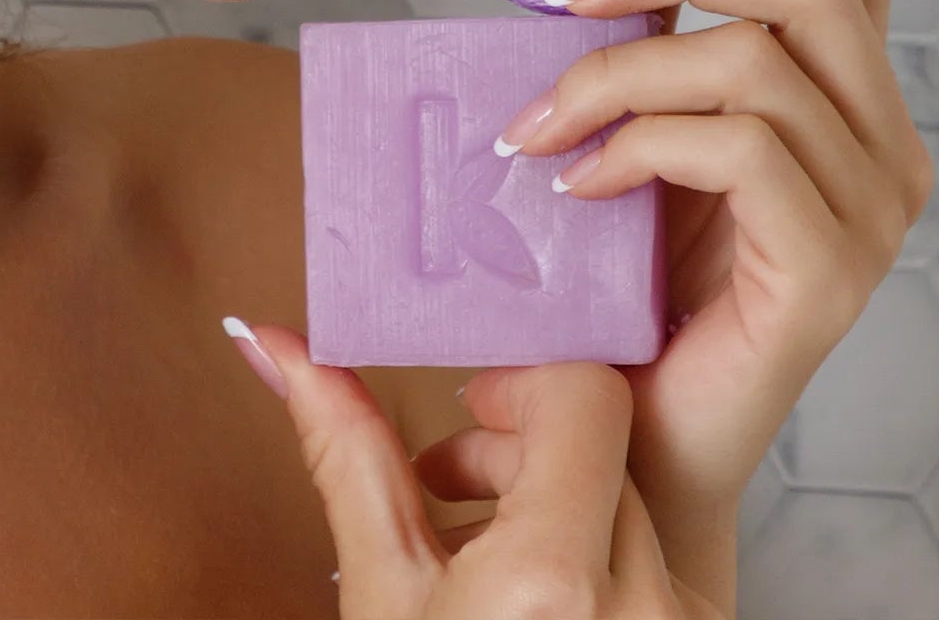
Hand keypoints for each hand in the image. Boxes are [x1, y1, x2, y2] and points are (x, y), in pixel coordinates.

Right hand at [226, 317, 730, 616]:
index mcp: (557, 583)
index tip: (468, 418)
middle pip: (607, 448)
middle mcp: (648, 609)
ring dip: (563, 507)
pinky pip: (664, 568)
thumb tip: (274, 345)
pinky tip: (541, 610)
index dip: (518, 389)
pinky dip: (603, 564)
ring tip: (488, 558)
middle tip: (450, 488)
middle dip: (521, 451)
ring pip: (639, 506)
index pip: (584, 395)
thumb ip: (344, 453)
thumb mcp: (380, 599)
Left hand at [496, 0, 935, 533]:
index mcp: (842, 84)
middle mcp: (883, 134)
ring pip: (751, 59)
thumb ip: (641, 46)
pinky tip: (577, 180)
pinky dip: (634, 143)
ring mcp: (870, 205)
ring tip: (533, 125)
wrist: (633, 430)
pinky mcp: (828, 268)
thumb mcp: (636, 126)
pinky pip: (732, 148)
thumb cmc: (627, 271)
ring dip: (613, 73)